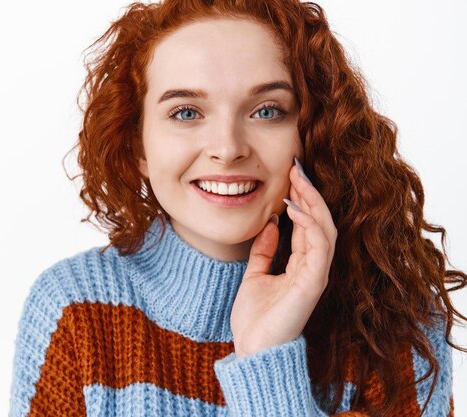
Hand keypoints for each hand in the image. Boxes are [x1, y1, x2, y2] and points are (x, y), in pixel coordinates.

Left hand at [230, 157, 337, 356]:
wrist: (253, 350)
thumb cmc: (256, 318)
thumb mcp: (255, 275)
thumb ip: (264, 251)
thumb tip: (269, 223)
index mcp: (301, 265)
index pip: (307, 225)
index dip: (301, 199)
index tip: (290, 175)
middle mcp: (313, 268)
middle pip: (320, 222)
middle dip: (309, 193)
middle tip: (297, 167)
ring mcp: (316, 275)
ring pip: (325, 229)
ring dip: (312, 202)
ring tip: (297, 179)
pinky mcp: (313, 283)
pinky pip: (318, 247)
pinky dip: (309, 225)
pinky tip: (293, 208)